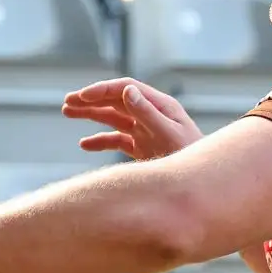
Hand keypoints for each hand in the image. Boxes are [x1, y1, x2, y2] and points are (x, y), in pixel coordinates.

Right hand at [60, 78, 202, 160]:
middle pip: (115, 102)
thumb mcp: (168, 134)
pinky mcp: (142, 147)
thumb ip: (147, 113)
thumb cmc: (191, 156)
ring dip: (90, 116)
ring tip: (67, 112)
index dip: (102, 90)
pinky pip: (116, 141)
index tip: (81, 96)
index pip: (125, 89)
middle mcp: (151, 115)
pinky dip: (99, 141)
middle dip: (90, 100)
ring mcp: (145, 131)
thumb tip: (126, 90)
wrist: (204, 183)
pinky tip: (83, 145)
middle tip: (66, 102)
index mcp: (160, 105)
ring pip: (112, 119)